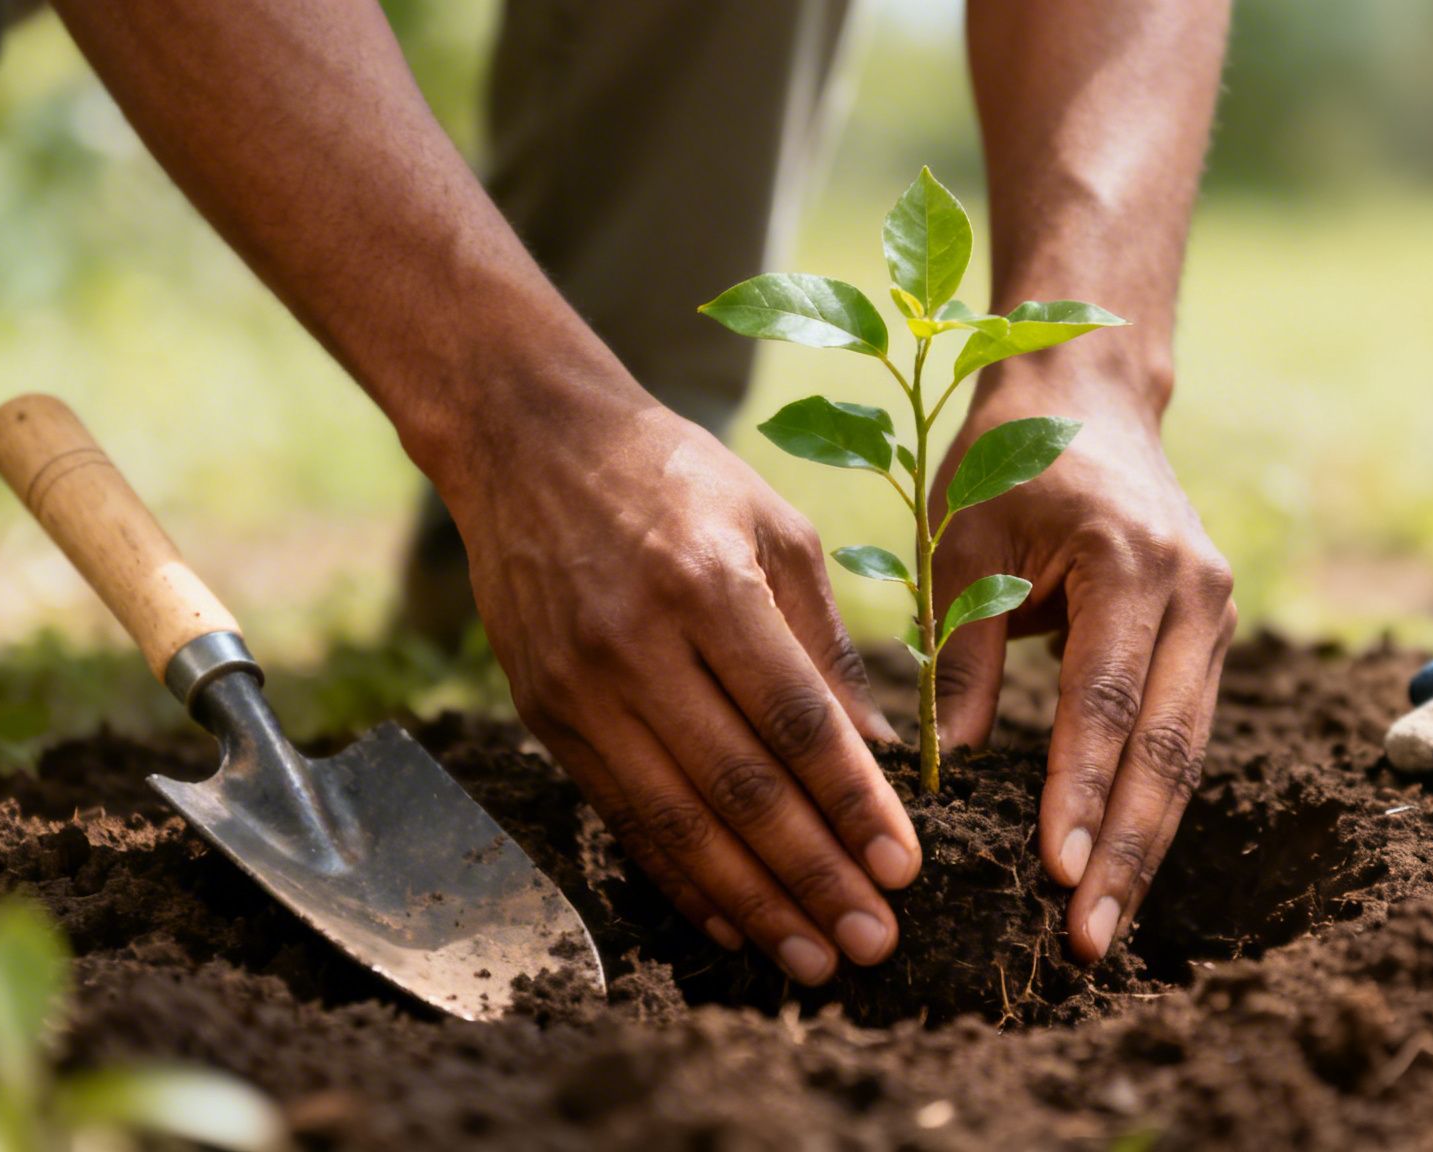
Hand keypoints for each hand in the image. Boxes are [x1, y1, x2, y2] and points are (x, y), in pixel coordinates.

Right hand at [438, 384, 921, 984]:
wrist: (528, 444)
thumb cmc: (676, 476)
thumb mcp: (775, 527)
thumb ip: (828, 643)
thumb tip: (882, 753)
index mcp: (707, 583)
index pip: (793, 720)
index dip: (850, 803)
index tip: (903, 869)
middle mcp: (635, 642)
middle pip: (736, 787)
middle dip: (811, 876)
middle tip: (873, 942)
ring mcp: (578, 686)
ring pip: (674, 821)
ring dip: (750, 902)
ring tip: (811, 958)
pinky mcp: (543, 715)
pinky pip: (620, 816)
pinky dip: (678, 878)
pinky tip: (730, 922)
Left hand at [931, 352, 1236, 961]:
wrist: (1086, 397)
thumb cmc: (1007, 463)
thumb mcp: (965, 543)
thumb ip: (964, 650)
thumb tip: (949, 763)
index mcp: (1129, 562)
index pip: (1105, 699)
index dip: (1082, 791)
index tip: (1057, 872)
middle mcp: (1193, 593)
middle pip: (1167, 747)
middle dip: (1128, 850)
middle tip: (1089, 938)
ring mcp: (1215, 614)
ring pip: (1188, 754)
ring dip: (1147, 845)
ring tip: (1106, 928)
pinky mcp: (1209, 637)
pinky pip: (1185, 735)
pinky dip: (1154, 804)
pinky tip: (1122, 867)